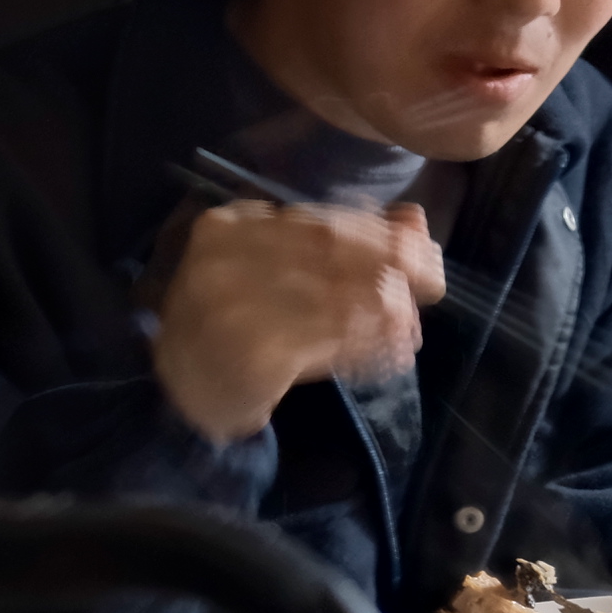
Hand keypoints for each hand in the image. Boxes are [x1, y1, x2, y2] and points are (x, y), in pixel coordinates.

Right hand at [148, 200, 444, 443]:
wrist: (180, 392)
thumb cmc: (235, 324)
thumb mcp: (279, 271)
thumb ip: (341, 241)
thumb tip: (415, 221)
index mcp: (229, 226)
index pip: (320, 220)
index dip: (381, 235)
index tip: (423, 254)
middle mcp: (223, 259)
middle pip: (331, 252)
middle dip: (392, 269)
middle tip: (431, 291)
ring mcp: (231, 306)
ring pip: (336, 298)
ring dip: (387, 315)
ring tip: (407, 333)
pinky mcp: (250, 354)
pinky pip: (330, 344)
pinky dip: (369, 349)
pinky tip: (388, 357)